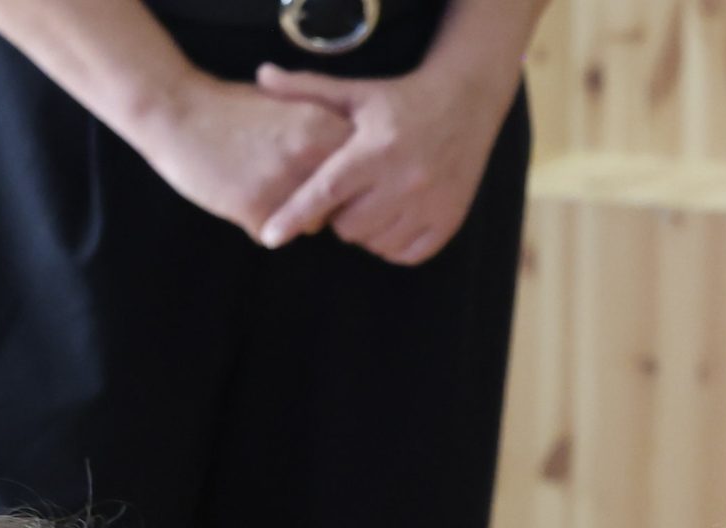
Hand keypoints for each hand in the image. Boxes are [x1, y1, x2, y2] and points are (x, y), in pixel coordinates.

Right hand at [122, 74, 351, 243]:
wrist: (176, 110)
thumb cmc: (235, 110)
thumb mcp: (293, 108)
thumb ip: (329, 138)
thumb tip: (362, 178)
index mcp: (327, 129)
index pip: (360, 180)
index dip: (344, 184)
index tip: (323, 179)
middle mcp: (313, 157)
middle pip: (340, 206)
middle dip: (320, 203)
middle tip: (282, 183)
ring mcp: (286, 184)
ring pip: (310, 225)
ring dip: (290, 216)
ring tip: (257, 186)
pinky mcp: (257, 208)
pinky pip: (274, 235)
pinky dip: (257, 223)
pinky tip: (237, 196)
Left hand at [252, 59, 514, 262]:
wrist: (464, 105)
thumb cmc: (400, 101)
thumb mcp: (355, 92)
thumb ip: (307, 89)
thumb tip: (261, 76)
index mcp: (375, 150)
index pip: (327, 191)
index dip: (295, 215)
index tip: (271, 235)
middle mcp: (404, 181)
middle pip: (348, 226)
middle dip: (337, 216)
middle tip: (346, 194)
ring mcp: (430, 205)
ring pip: (376, 243)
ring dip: (365, 231)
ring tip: (369, 204)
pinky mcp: (449, 221)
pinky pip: (406, 254)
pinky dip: (391, 244)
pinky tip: (391, 219)